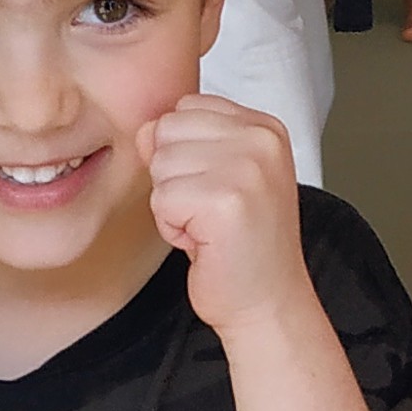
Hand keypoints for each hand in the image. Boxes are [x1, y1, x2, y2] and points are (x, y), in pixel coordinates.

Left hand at [141, 95, 313, 336]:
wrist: (266, 303)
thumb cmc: (242, 247)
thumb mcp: (215, 177)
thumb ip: (182, 142)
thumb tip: (145, 130)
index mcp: (264, 127)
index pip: (187, 106)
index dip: (186, 154)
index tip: (219, 191)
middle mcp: (261, 140)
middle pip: (168, 130)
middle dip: (175, 177)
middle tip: (210, 213)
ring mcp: (247, 168)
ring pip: (160, 163)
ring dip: (172, 204)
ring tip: (208, 227)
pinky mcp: (225, 200)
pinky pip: (161, 198)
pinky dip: (171, 228)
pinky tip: (204, 242)